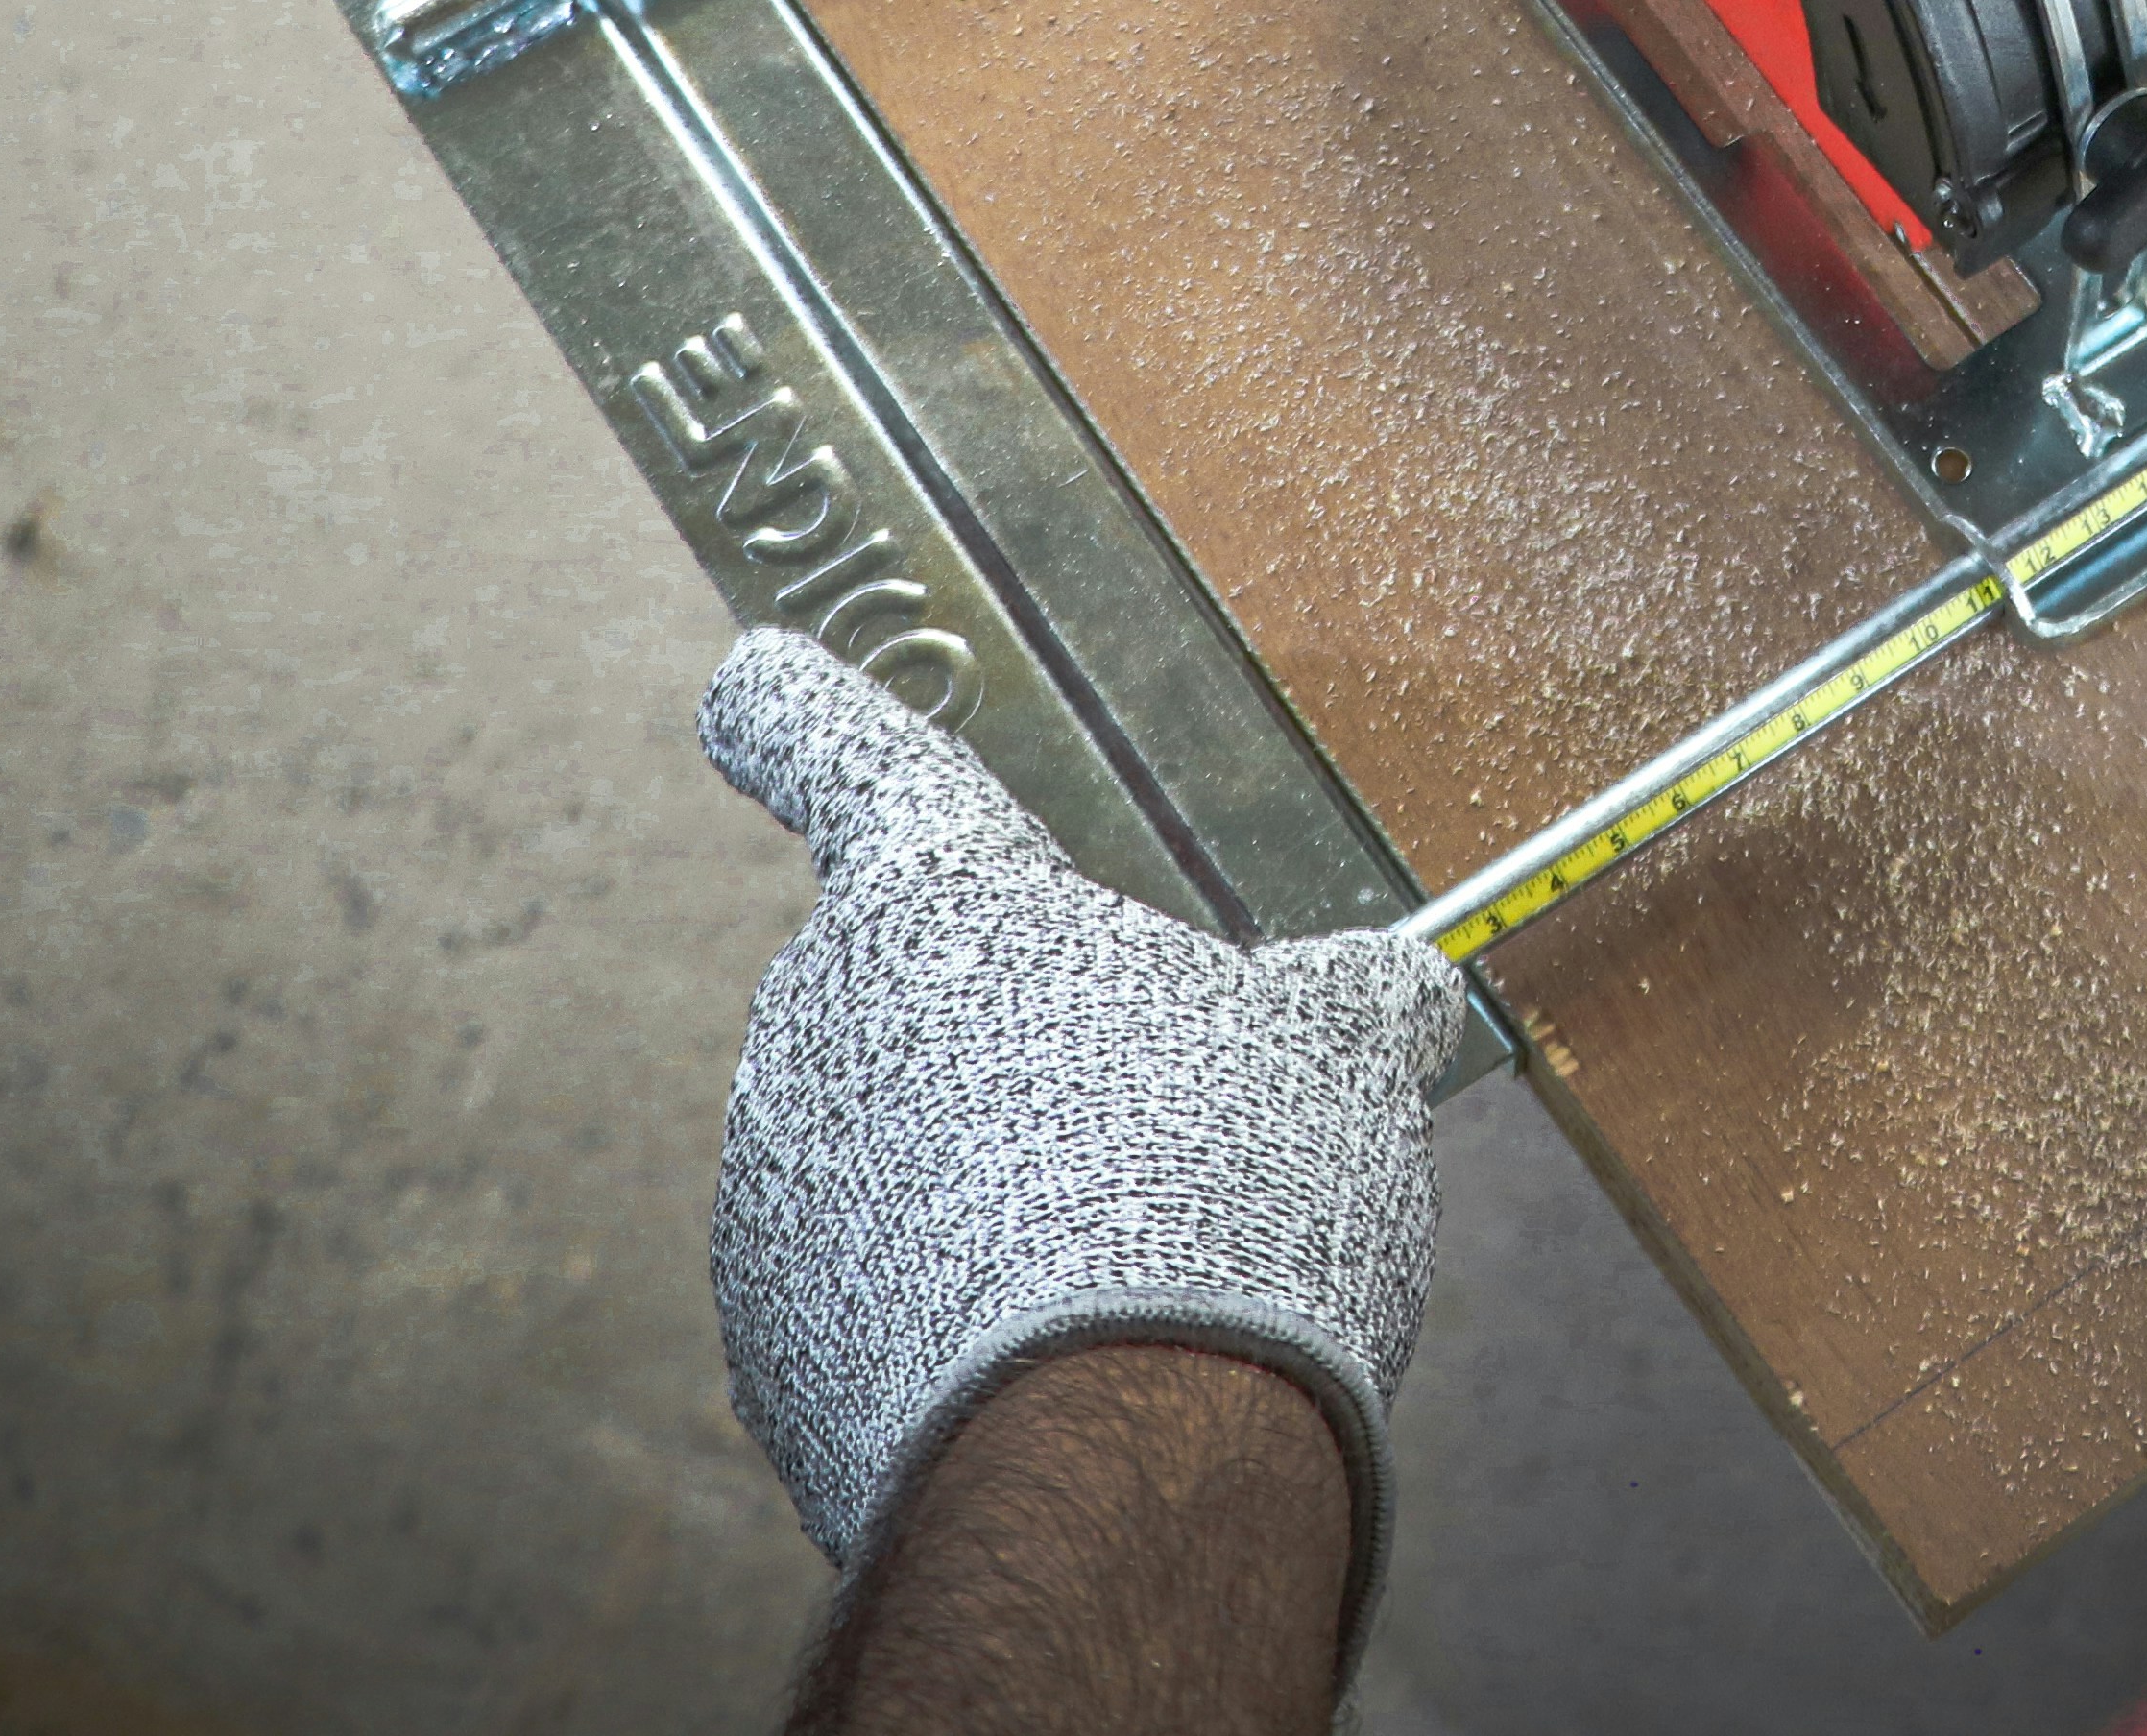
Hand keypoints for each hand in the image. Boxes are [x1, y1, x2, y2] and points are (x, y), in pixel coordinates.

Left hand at [697, 630, 1464, 1641]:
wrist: (1122, 1459)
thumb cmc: (1222, 1193)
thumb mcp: (1332, 1049)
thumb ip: (1339, 997)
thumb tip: (1393, 991)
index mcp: (943, 894)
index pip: (839, 749)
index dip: (799, 711)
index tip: (752, 686)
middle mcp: (818, 1027)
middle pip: (905, 999)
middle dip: (1005, 1053)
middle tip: (1145, 1134)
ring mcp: (775, 1201)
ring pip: (893, 1168)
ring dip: (986, 1204)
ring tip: (1125, 1277)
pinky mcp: (775, 1361)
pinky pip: (872, 1311)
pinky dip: (949, 1335)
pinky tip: (1062, 1379)